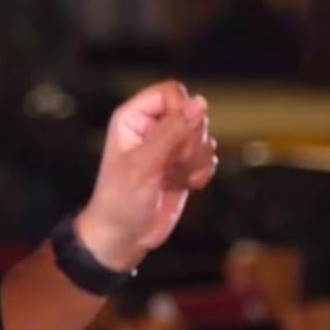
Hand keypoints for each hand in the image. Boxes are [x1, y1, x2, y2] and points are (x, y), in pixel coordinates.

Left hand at [75, 82, 216, 272]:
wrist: (123, 237)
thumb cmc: (119, 200)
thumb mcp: (143, 165)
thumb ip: (172, 132)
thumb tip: (199, 103)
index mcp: (134, 116)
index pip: (172, 92)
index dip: (182, 112)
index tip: (177, 140)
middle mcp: (153, 126)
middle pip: (193, 114)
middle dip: (190, 144)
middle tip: (172, 165)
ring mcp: (170, 145)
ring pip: (205, 136)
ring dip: (195, 162)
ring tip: (172, 178)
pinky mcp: (184, 164)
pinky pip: (209, 156)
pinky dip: (200, 174)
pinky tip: (181, 186)